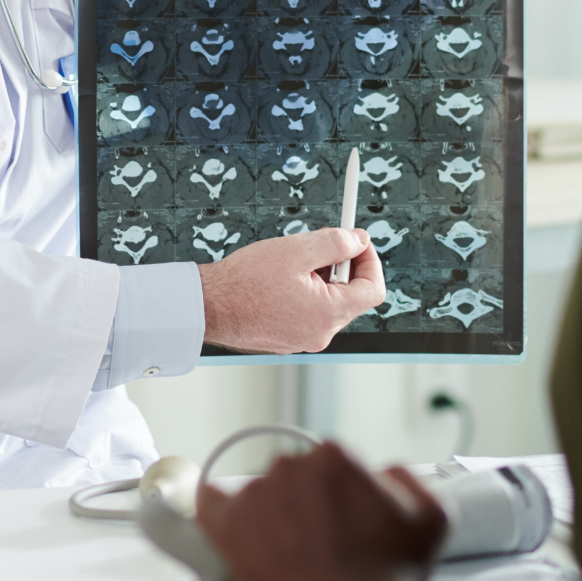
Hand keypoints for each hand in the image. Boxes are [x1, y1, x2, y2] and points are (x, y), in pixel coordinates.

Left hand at [195, 443, 446, 580]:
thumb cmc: (392, 577)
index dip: (338, 494)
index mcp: (333, 455)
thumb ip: (407, 480)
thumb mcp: (431, 519)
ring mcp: (255, 493)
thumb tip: (383, 471)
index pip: (328, 463)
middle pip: (294, 475)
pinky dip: (220, 511)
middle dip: (305, 502)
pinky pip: (210, 501)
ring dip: (272, 514)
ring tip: (291, 554)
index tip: (342, 522)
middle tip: (319, 542)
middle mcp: (289, 464)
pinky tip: (233, 528)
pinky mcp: (226, 523)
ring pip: (260, 492)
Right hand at [197, 228, 382, 353]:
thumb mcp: (296, 250)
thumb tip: (358, 240)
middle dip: (341, 266)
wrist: (209, 306)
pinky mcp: (288, 339)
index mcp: (328, 314)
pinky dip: (305, 293)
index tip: (357, 243)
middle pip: (350, 296)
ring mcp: (303, 340)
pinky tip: (281, 280)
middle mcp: (320, 334)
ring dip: (320, 279)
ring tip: (292, 263)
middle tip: (319, 245)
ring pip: (328, 303)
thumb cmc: (245, 281)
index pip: (372, 290)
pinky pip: (309, 313)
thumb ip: (335, 243)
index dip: (370, 261)